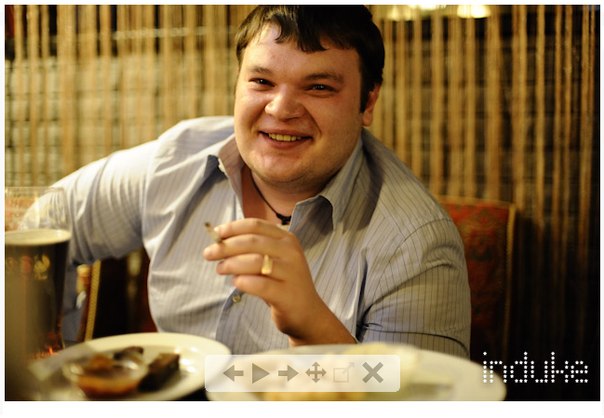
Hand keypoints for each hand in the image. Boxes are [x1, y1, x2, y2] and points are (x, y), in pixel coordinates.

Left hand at [202, 218, 354, 345]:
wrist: (307, 312)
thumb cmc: (283, 283)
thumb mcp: (272, 259)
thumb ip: (252, 248)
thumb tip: (220, 241)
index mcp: (287, 239)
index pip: (256, 225)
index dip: (233, 227)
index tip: (216, 233)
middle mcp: (291, 252)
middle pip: (252, 241)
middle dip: (226, 246)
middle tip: (209, 253)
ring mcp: (291, 273)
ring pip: (254, 261)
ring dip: (231, 264)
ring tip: (220, 269)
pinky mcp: (287, 294)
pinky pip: (260, 285)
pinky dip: (243, 282)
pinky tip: (236, 282)